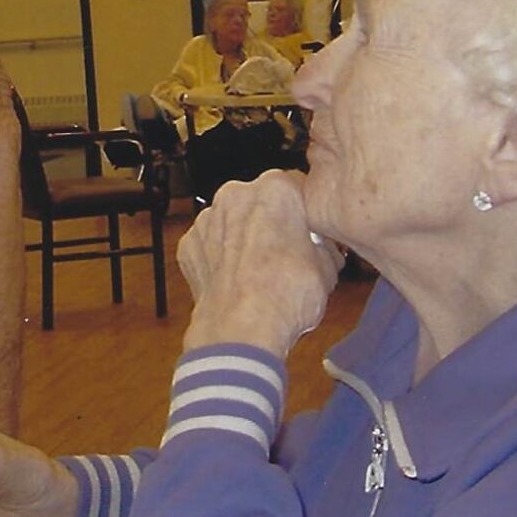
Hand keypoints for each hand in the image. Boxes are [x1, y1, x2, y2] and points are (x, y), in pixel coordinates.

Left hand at [179, 171, 341, 360]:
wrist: (242, 330)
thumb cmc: (287, 295)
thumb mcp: (328, 268)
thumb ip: (324, 246)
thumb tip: (325, 248)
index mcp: (276, 189)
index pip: (297, 186)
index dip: (306, 211)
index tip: (311, 230)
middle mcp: (236, 194)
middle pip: (260, 200)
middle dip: (271, 221)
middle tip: (285, 253)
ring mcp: (207, 219)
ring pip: (231, 221)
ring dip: (243, 238)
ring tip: (258, 272)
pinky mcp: (188, 246)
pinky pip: (210, 245)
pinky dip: (220, 259)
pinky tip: (235, 281)